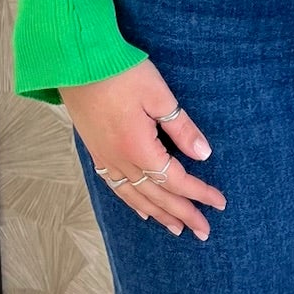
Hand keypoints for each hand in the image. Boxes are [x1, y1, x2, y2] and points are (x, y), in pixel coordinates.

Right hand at [59, 58, 225, 240]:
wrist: (74, 61)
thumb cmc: (119, 72)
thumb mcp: (158, 95)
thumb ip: (181, 127)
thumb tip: (203, 154)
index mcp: (139, 148)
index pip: (176, 180)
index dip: (199, 193)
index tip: (219, 203)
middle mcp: (121, 160)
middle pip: (157, 196)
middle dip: (183, 214)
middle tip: (204, 231)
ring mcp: (105, 158)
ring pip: (135, 197)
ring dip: (158, 214)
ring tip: (176, 229)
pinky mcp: (96, 151)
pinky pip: (116, 187)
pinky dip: (132, 203)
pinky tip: (141, 210)